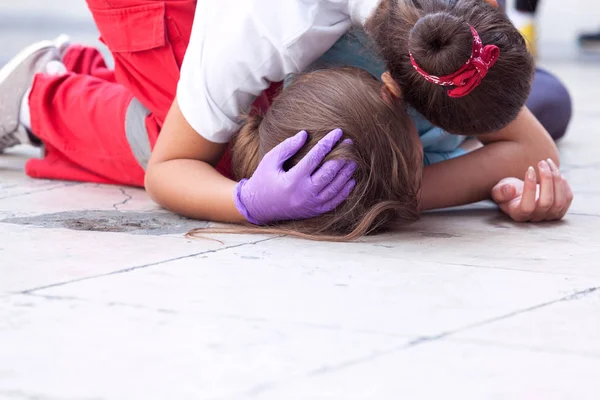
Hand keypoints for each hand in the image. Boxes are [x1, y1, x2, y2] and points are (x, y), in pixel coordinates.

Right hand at [233, 128, 356, 224]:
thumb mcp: (270, 160)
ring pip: (335, 188)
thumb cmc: (263, 179)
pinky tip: (350, 180)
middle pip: (329, 172)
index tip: (337, 132)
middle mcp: (304, 193)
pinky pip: (334, 202)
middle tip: (349, 143)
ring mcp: (310, 204)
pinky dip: (345, 191)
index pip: (315, 157)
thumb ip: (287, 147)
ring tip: (353, 159)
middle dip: (341, 156)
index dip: (328, 143)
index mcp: (293, 179)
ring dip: (346, 173)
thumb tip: (305, 134)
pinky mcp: (314, 211)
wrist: (258, 207)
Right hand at [491, 159, 572, 221]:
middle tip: (541, 162)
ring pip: (559, 201)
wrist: (519, 196)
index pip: (527, 206)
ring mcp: (550, 216)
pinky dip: (564, 183)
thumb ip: (501, 191)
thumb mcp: (499, 190)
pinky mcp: (560, 210)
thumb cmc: (508, 192)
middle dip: (546, 179)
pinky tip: (556, 172)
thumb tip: (510, 189)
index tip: (529, 169)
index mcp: (518, 215)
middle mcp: (535, 218)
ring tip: (548, 163)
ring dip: (556, 178)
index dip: (529, 188)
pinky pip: (568, 198)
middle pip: (546, 202)